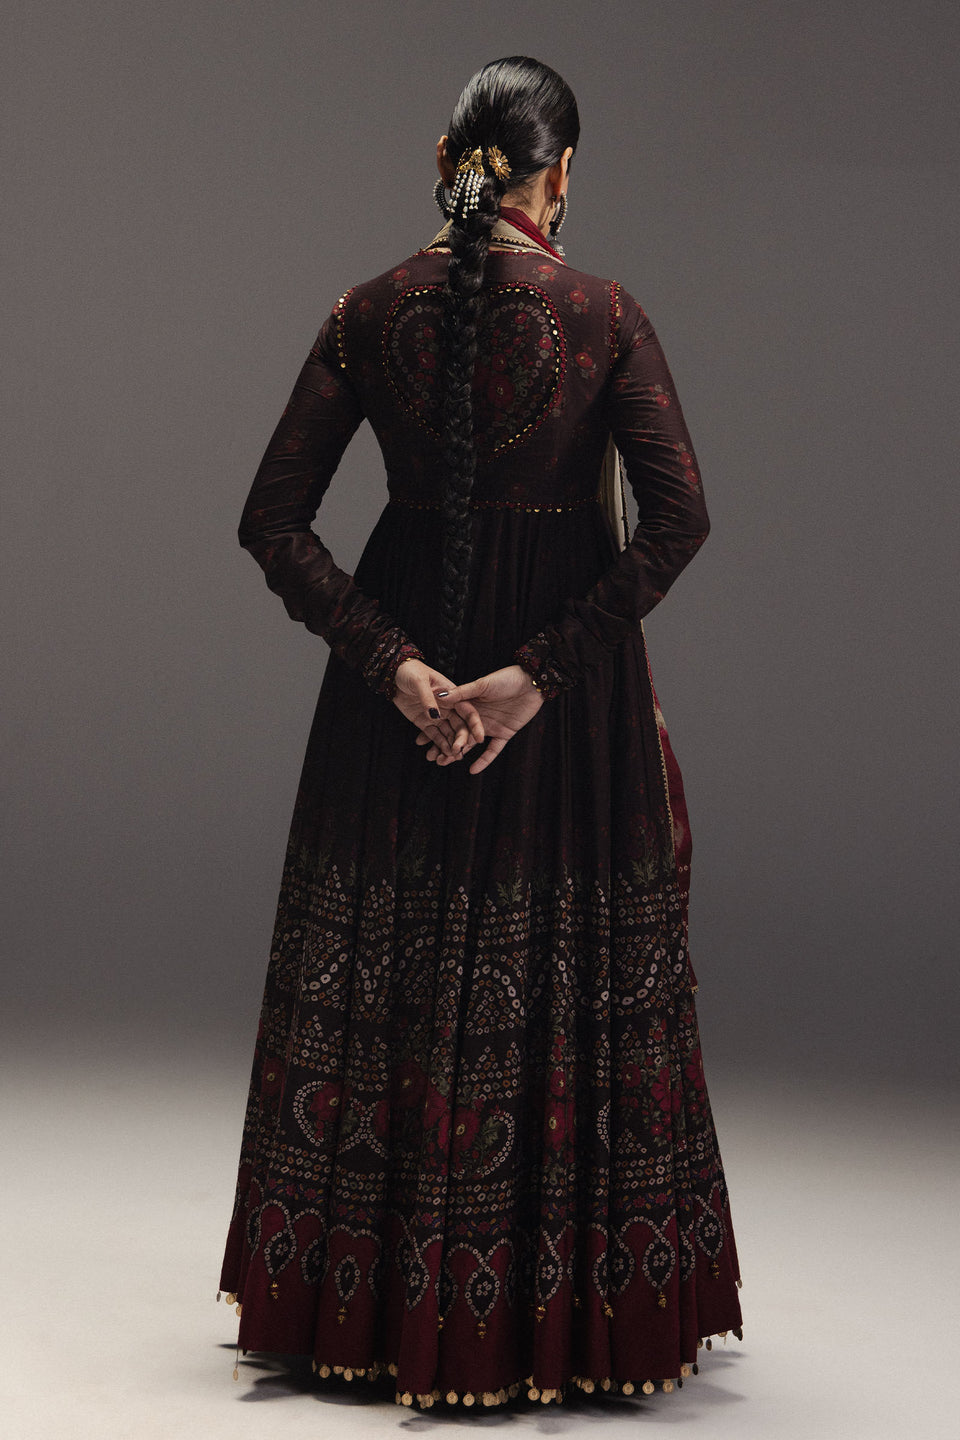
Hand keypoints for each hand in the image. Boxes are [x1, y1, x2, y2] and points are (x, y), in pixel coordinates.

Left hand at [391, 657, 484, 759]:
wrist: (394, 675)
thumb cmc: (411, 671)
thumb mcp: (420, 681)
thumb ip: (428, 698)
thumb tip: (435, 716)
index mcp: (453, 695)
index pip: (469, 712)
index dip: (475, 726)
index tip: (479, 739)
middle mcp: (448, 708)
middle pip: (459, 727)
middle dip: (460, 741)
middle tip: (456, 753)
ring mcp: (437, 716)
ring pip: (447, 735)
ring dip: (447, 748)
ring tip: (444, 760)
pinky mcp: (425, 723)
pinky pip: (433, 736)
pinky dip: (435, 746)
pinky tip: (434, 755)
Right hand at [416, 663, 543, 773]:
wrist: (532, 682)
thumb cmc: (507, 678)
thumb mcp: (483, 684)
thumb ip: (463, 692)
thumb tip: (439, 696)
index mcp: (471, 703)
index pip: (449, 719)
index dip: (435, 728)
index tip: (420, 739)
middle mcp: (479, 717)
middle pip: (457, 734)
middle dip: (443, 745)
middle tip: (430, 757)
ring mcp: (491, 726)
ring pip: (471, 744)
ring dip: (459, 754)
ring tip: (444, 763)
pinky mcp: (505, 734)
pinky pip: (493, 751)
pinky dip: (484, 760)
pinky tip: (472, 770)